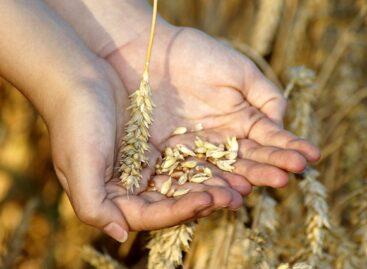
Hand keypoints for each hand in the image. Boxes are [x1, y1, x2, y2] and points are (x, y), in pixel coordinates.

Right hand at [49, 61, 243, 241]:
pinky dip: (206, 160)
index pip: (153, 214)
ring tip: (243, 182)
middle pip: (174, 201)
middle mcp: (133, 186)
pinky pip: (187, 157)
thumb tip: (119, 235)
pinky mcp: (157, 146)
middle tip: (237, 196)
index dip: (180, 211)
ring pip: (185, 180)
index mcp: (114, 197)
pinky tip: (228, 160)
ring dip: (213, 183)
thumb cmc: (74, 121)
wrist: (80, 78)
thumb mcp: (78, 164)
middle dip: (206, 199)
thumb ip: (93, 205)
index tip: (208, 199)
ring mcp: (147, 165)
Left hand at [107, 26, 320, 190]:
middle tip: (287, 179)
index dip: (289, 147)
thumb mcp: (239, 71)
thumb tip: (282, 125)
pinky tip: (223, 190)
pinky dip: (206, 181)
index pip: (269, 138)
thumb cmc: (197, 55)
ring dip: (240, 179)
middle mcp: (222, 138)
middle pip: (248, 158)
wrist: (151, 53)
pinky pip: (190, 170)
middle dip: (268, 168)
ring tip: (257, 188)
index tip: (312, 156)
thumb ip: (265, 97)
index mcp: (241, 119)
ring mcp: (197, 148)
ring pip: (222, 169)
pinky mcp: (170, 153)